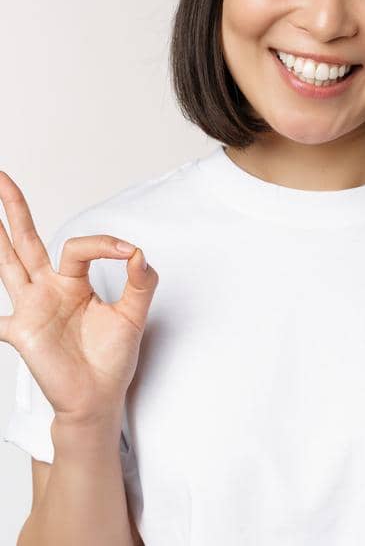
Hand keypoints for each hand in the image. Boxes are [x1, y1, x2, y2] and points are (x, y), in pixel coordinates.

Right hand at [0, 171, 159, 427]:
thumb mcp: (134, 317)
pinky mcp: (21, 333)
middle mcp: (47, 289)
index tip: (130, 255)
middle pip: (26, 241)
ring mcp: (30, 308)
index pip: (79, 248)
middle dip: (14, 210)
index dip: (105, 245)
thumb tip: (141, 254)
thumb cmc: (112, 357)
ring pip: (7, 265)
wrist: (99, 396)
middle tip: (2, 178)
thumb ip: (140, 284)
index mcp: (73, 281)